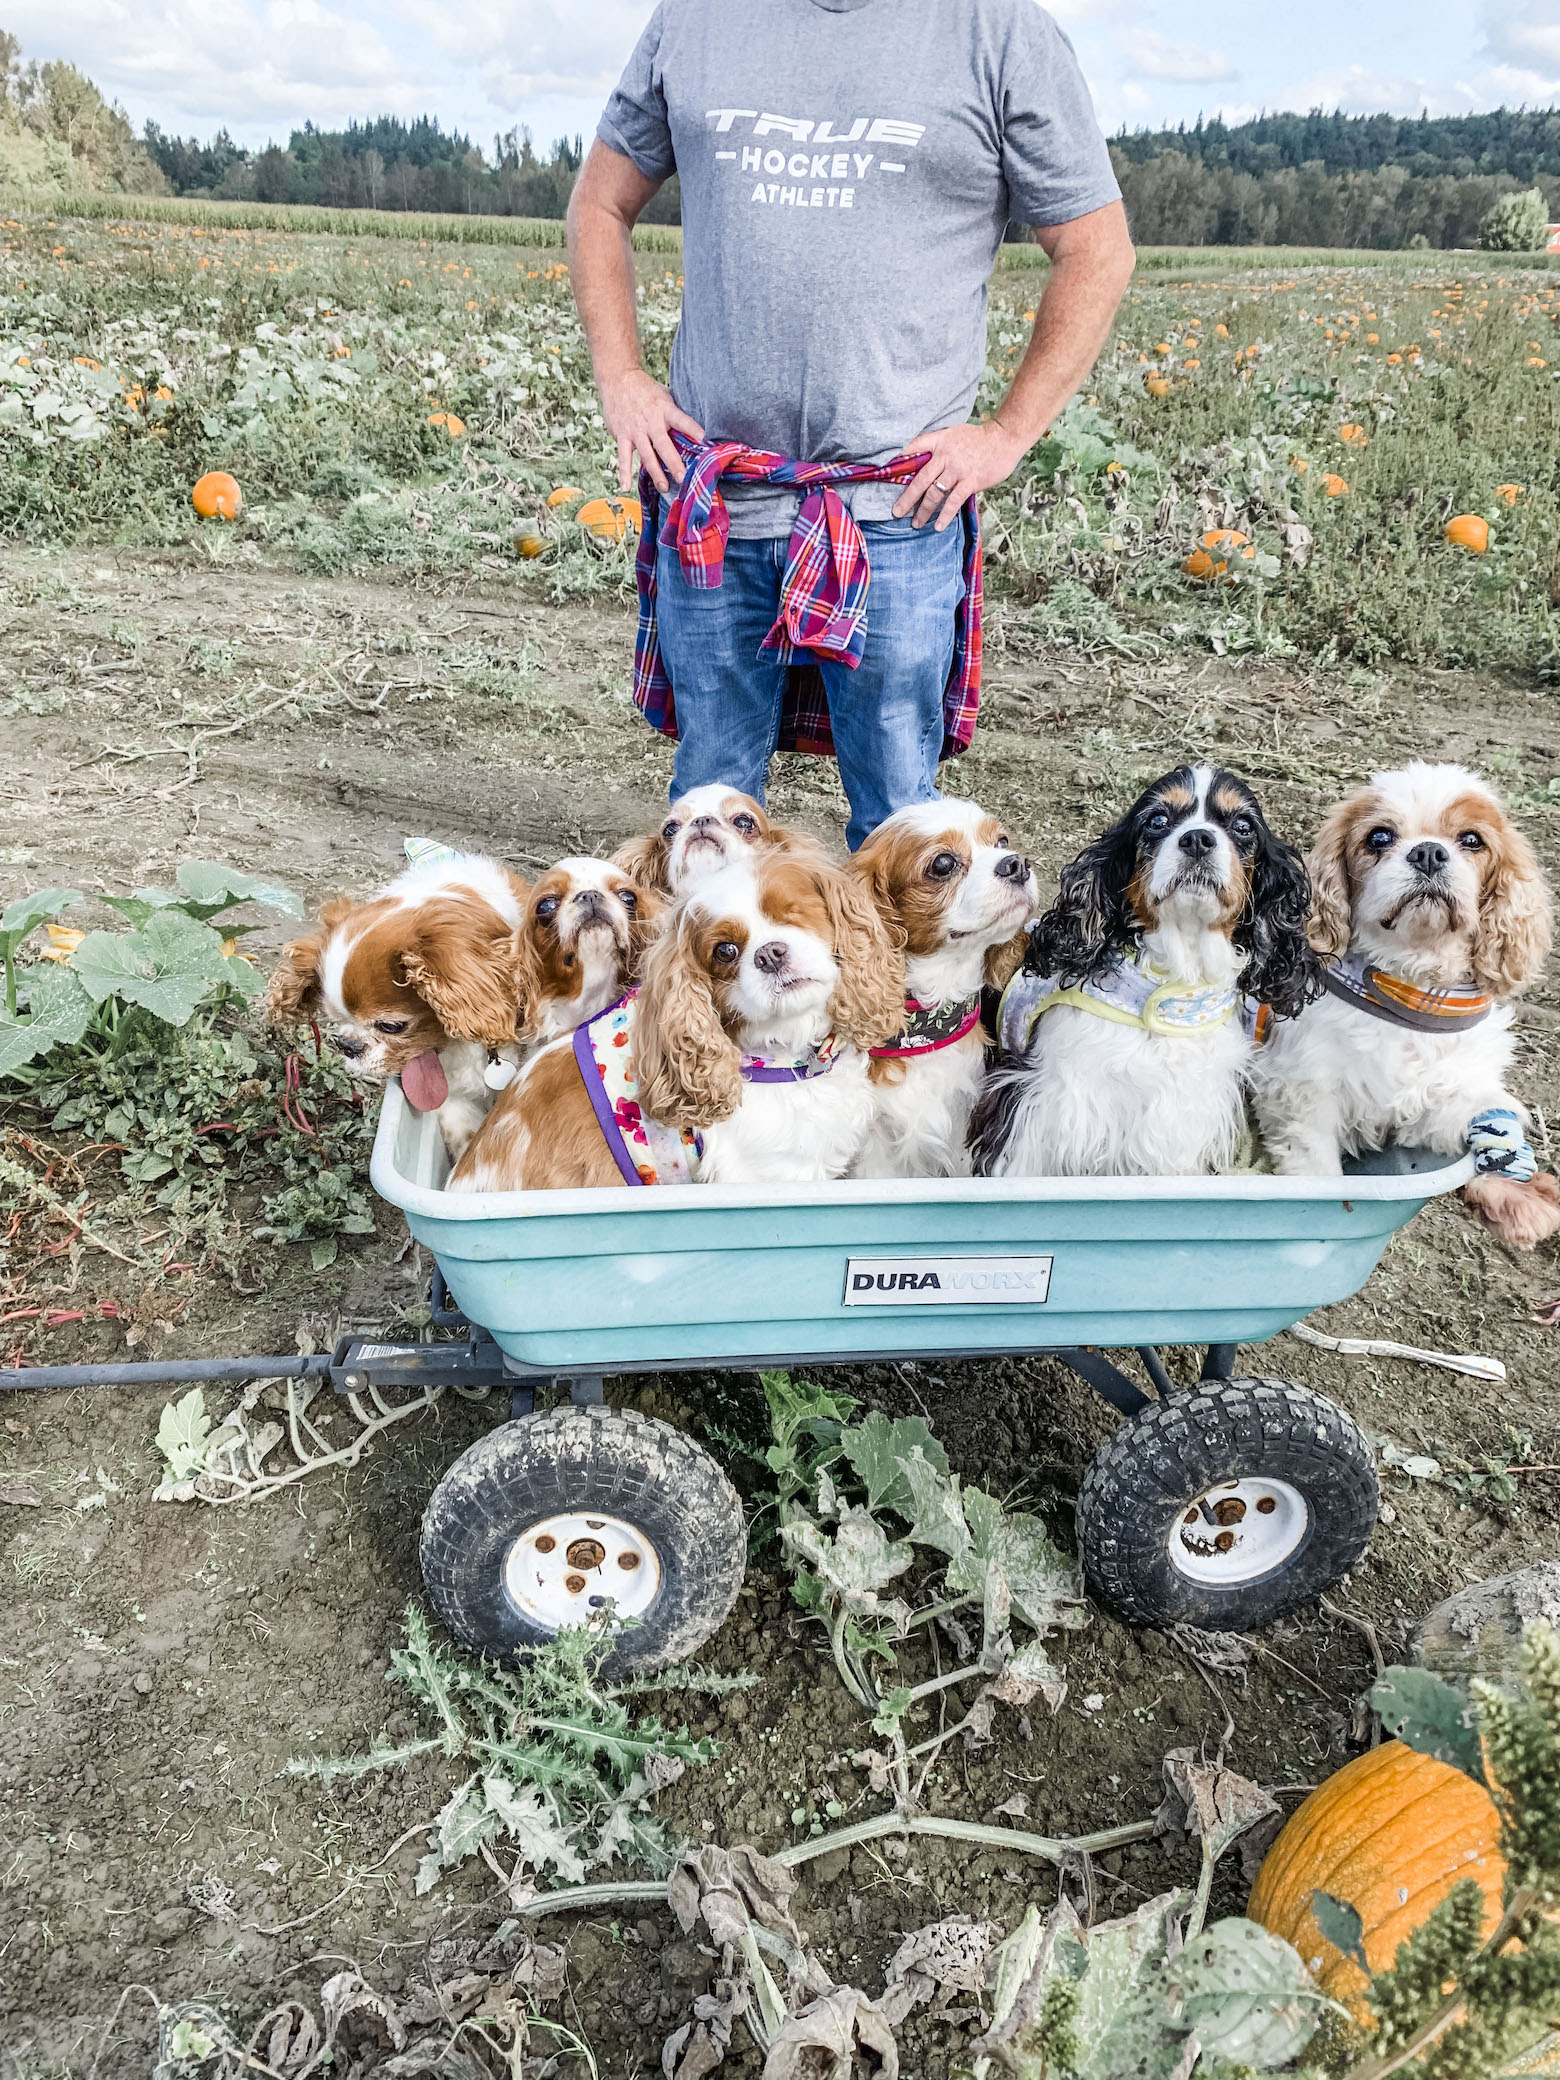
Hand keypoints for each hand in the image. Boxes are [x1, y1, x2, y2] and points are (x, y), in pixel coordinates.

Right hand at [599, 367, 704, 494]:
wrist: (618, 379)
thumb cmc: (646, 390)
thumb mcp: (665, 396)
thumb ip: (676, 414)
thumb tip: (696, 431)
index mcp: (665, 409)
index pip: (681, 419)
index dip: (692, 428)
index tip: (703, 438)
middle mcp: (650, 421)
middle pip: (664, 445)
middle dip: (674, 463)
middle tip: (683, 478)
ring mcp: (635, 430)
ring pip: (647, 455)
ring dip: (656, 473)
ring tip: (665, 487)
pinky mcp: (622, 436)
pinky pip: (623, 457)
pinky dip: (624, 472)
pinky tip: (626, 487)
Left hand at [892, 418, 1027, 530]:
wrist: (1004, 438)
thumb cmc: (980, 438)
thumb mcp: (954, 434)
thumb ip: (939, 445)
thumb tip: (925, 461)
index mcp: (939, 441)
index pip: (913, 448)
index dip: (897, 459)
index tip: (883, 472)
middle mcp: (945, 455)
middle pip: (919, 479)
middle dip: (906, 498)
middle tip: (896, 512)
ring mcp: (957, 469)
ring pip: (934, 493)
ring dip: (923, 510)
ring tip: (916, 523)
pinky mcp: (970, 481)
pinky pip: (953, 501)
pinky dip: (945, 515)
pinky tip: (937, 526)